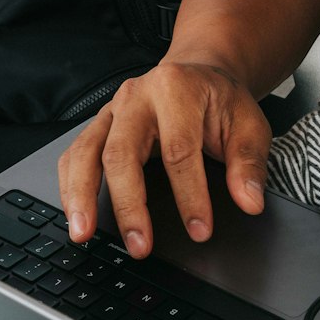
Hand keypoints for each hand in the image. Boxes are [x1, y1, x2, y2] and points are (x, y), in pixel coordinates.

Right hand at [57, 61, 271, 257]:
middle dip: (129, 204)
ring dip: (81, 197)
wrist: (199, 74)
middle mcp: (136, 96)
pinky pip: (74, 155)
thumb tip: (250, 202)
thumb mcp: (249, 125)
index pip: (179, 150)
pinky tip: (76, 216)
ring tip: (84, 234)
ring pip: (86, 153)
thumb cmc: (221, 101)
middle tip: (139, 245)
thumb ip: (249, 164)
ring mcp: (112, 110)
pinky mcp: (98, 125)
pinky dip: (70, 186)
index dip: (189, 195)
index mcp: (176, 89)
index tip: (199, 231)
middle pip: (122, 153)